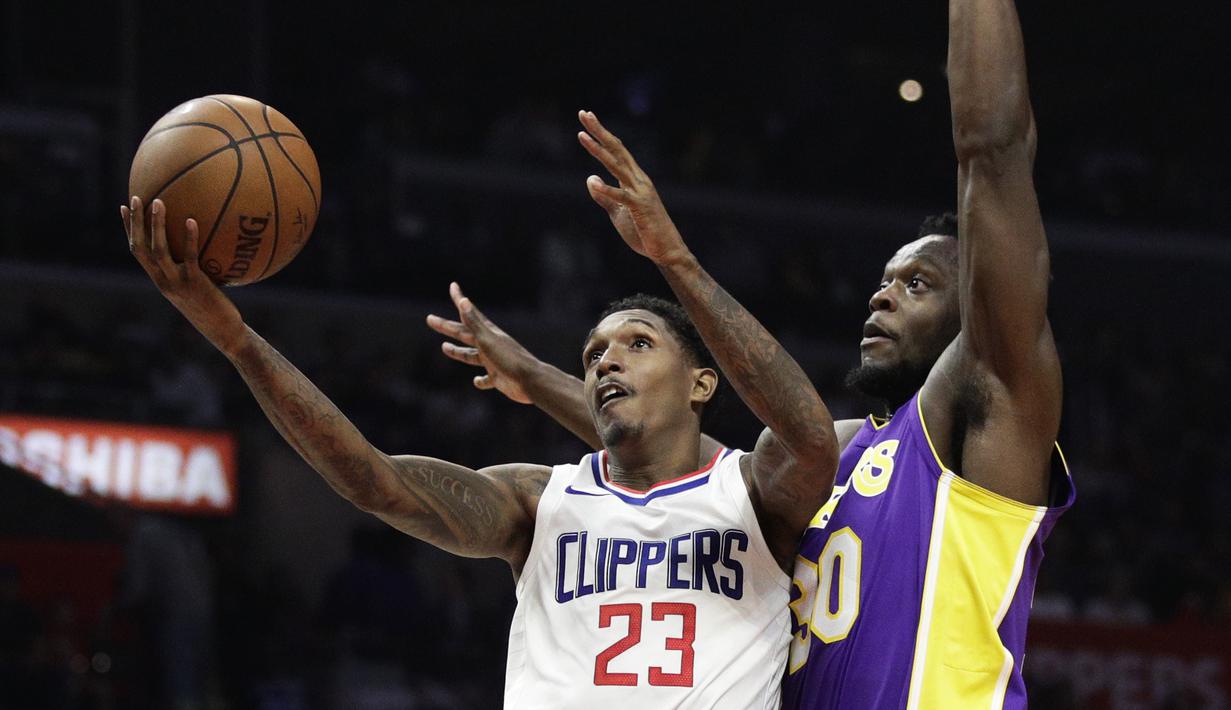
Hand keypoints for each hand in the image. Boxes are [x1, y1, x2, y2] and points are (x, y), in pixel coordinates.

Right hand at [122, 197, 243, 352]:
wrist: (222, 331)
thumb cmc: (214, 307)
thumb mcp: (198, 286)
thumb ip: (193, 266)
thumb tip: (205, 239)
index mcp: (159, 279)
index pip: (137, 251)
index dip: (129, 229)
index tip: (125, 207)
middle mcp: (162, 281)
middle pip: (140, 248)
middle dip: (135, 223)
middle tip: (136, 198)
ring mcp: (176, 283)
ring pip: (158, 251)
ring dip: (156, 226)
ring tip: (158, 202)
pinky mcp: (194, 284)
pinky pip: (189, 257)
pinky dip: (189, 238)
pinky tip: (191, 220)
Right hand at [426, 282, 536, 404]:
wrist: (530, 381)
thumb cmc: (509, 359)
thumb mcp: (488, 340)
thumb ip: (475, 323)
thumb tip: (464, 301)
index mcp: (487, 333)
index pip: (469, 313)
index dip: (459, 299)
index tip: (453, 286)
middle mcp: (489, 345)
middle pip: (464, 333)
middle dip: (447, 327)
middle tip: (430, 319)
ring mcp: (493, 361)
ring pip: (471, 355)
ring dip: (458, 352)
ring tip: (444, 347)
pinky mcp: (498, 377)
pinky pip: (486, 379)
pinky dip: (480, 380)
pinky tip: (476, 381)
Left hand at [577, 110, 690, 265]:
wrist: (667, 251)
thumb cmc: (644, 231)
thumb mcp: (618, 212)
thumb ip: (604, 196)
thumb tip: (590, 177)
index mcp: (634, 179)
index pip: (615, 151)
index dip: (601, 134)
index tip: (587, 118)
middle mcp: (638, 180)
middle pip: (616, 149)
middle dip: (600, 131)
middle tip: (584, 113)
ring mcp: (640, 192)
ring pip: (617, 166)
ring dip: (598, 151)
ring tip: (582, 136)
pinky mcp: (640, 208)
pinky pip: (621, 197)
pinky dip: (606, 190)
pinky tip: (592, 181)